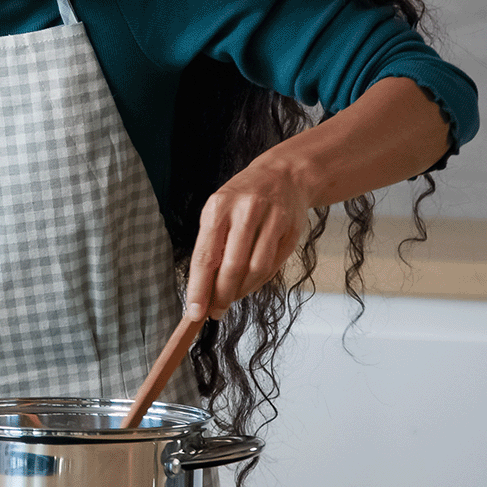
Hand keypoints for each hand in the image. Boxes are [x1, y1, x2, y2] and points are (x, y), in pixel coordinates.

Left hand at [183, 159, 312, 321]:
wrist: (284, 174)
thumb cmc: (242, 197)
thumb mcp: (218, 211)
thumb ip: (211, 245)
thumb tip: (203, 289)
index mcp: (219, 207)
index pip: (206, 255)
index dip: (199, 288)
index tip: (195, 311)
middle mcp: (246, 211)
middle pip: (232, 266)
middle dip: (222, 295)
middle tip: (215, 312)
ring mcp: (272, 220)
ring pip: (256, 269)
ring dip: (242, 291)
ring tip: (232, 297)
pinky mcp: (291, 230)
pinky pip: (273, 265)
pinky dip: (259, 281)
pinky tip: (249, 284)